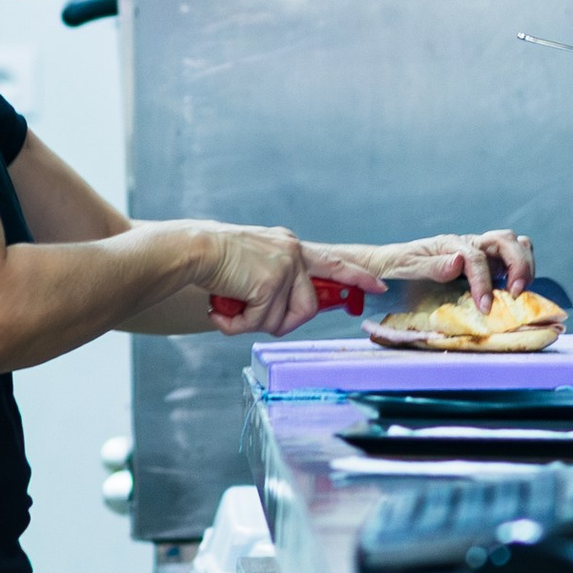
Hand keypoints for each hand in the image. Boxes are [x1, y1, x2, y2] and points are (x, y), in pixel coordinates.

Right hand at [195, 222, 360, 334]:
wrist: (194, 249)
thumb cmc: (214, 260)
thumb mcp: (254, 261)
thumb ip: (274, 278)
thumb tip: (283, 312)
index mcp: (290, 247)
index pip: (332, 263)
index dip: (356, 277)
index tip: (378, 286)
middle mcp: (293, 254)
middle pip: (308, 307)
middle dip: (282, 323)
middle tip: (253, 320)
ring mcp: (285, 267)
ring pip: (282, 319)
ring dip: (253, 323)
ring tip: (230, 310)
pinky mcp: (271, 282)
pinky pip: (261, 322)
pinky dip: (237, 325)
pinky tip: (222, 312)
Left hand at [359, 228, 535, 315]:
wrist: (392, 266)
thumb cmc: (399, 267)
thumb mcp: (408, 268)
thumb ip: (433, 266)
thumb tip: (459, 261)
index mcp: (451, 244)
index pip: (476, 257)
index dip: (484, 282)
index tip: (485, 307)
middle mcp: (470, 244)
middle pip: (506, 240)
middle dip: (517, 264)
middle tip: (515, 294)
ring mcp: (481, 253)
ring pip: (515, 245)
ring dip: (524, 264)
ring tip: (519, 291)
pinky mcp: (487, 266)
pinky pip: (512, 262)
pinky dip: (521, 271)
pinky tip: (514, 292)